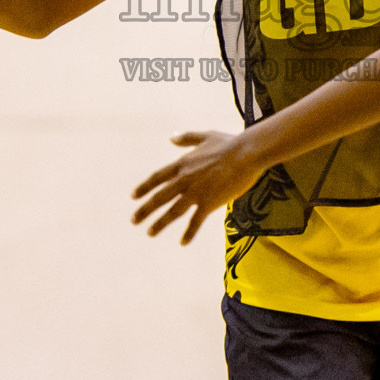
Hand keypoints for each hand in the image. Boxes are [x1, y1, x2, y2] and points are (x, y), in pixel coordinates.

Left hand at [131, 131, 261, 244]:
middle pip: (160, 197)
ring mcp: (196, 192)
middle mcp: (185, 179)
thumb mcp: (205, 136)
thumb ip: (187, 138)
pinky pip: (195, 221)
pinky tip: (183, 243)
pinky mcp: (209, 203)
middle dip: (145, 210)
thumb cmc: (229, 143)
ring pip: (173, 211)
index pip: (157, 178)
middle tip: (134, 220)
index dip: (144, 187)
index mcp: (183, 164)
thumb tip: (171, 137)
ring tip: (150, 233)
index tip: (134, 197)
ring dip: (160, 223)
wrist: (246, 154)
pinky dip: (189, 233)